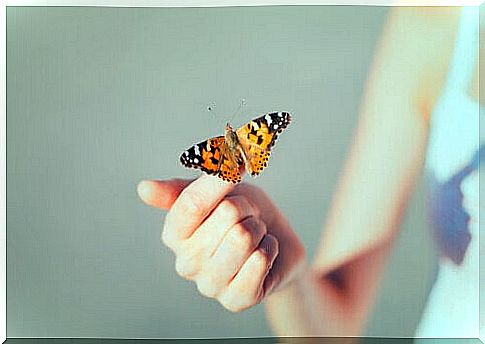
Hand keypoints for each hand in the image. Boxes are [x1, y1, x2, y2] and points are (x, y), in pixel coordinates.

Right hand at [137, 175, 305, 311]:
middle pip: (227, 215)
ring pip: (244, 237)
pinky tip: (263, 254)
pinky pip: (259, 260)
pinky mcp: (235, 300)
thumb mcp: (217, 191)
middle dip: (247, 209)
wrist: (276, 242)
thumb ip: (185, 189)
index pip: (192, 202)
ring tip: (254, 236)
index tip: (236, 170)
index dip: (220, 183)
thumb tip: (143, 189)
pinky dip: (269, 249)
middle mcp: (186, 262)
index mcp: (174, 234)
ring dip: (258, 230)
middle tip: (246, 218)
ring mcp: (209, 284)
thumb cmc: (243, 214)